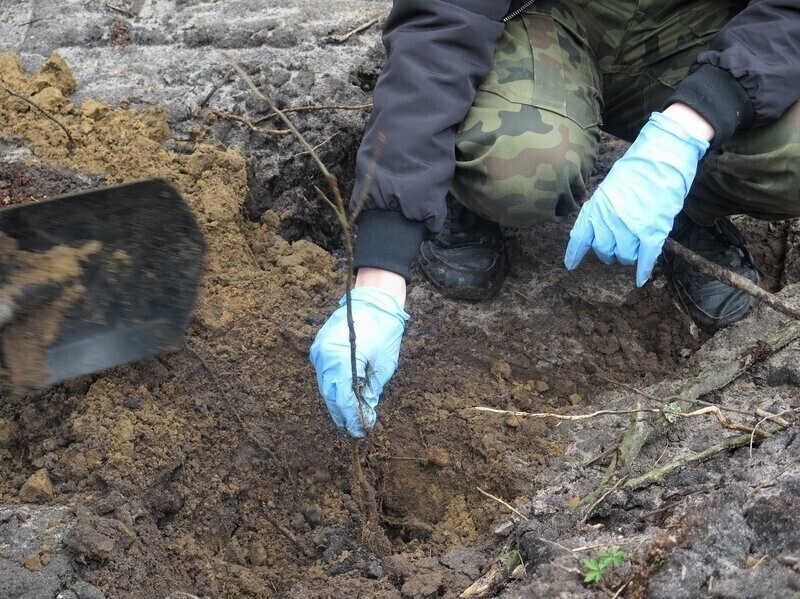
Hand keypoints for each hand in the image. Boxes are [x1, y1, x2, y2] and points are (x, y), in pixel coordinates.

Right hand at [310, 286, 408, 436]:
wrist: (374, 298)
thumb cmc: (384, 330)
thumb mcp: (383, 366)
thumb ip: (371, 391)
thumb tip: (366, 412)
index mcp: (340, 360)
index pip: (343, 399)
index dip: (351, 418)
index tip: (360, 431)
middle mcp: (323, 356)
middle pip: (330, 395)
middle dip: (342, 414)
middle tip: (354, 430)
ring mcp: (318, 350)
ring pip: (326, 386)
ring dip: (337, 402)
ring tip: (350, 418)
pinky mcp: (319, 346)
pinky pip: (325, 373)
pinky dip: (334, 387)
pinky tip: (345, 397)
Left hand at [564, 109, 710, 285]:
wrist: (662, 155)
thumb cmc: (637, 167)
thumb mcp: (609, 186)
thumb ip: (601, 208)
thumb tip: (597, 225)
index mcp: (596, 207)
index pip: (580, 237)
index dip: (575, 254)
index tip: (570, 265)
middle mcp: (609, 220)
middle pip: (603, 250)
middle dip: (609, 253)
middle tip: (617, 248)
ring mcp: (630, 226)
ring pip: (624, 256)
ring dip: (628, 256)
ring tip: (634, 248)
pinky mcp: (653, 230)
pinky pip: (645, 258)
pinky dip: (643, 270)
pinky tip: (640, 280)